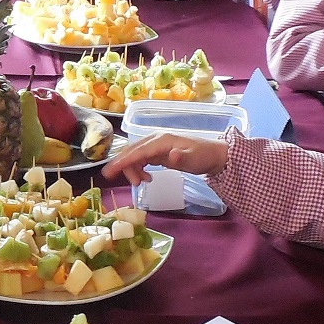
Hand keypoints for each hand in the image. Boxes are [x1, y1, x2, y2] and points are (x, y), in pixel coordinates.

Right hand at [102, 132, 228, 184]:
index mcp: (161, 141)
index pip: (137, 151)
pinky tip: (145, 178)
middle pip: (132, 151)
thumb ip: (181, 157)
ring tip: (141, 183)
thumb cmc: (204, 157)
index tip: (109, 171)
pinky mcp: (157, 152)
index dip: (122, 160)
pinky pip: (140, 159)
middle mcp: (156, 140)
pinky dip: (138, 169)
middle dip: (122, 166)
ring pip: (134, 156)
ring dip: (132, 170)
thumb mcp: (194, 159)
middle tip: (118, 180)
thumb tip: (171, 156)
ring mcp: (156, 146)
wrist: (214, 156)